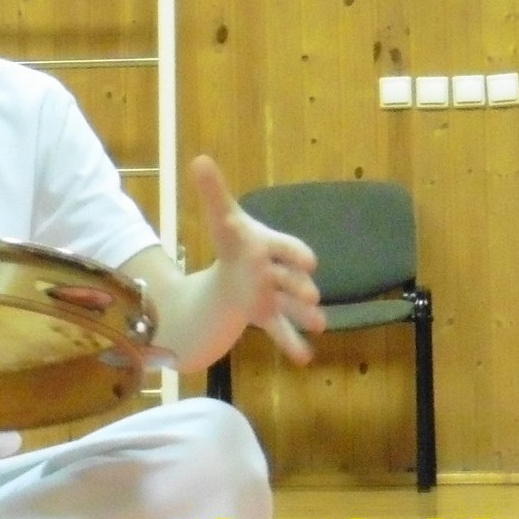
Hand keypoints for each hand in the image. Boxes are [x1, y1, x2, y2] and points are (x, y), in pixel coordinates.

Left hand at [190, 156, 323, 363]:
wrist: (238, 273)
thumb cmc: (236, 244)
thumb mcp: (223, 219)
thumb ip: (214, 193)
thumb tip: (199, 159)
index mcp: (271, 246)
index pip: (286, 247)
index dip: (295, 253)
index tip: (308, 261)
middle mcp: (279, 272)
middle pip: (291, 279)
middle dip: (300, 287)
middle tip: (311, 295)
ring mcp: (277, 296)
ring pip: (293, 307)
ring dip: (305, 315)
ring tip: (320, 325)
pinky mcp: (269, 317)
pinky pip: (282, 331)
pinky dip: (292, 344)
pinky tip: (305, 359)